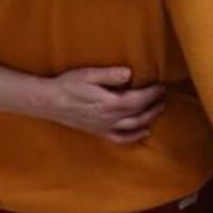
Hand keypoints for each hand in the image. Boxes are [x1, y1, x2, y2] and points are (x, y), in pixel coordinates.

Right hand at [42, 66, 166, 142]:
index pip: (138, 100)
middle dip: (153, 105)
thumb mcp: (88, 74)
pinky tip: (143, 132)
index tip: (160, 86)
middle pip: (139, 114)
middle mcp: (109, 118)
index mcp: (109, 103)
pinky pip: (120, 138)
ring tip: (158, 109)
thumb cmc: (68, 84)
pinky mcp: (98, 132)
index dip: (152, 94)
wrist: (49, 101)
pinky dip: (134, 137)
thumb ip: (110, 75)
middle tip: (163, 96)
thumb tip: (129, 73)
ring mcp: (104, 127)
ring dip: (148, 119)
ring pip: (133, 127)